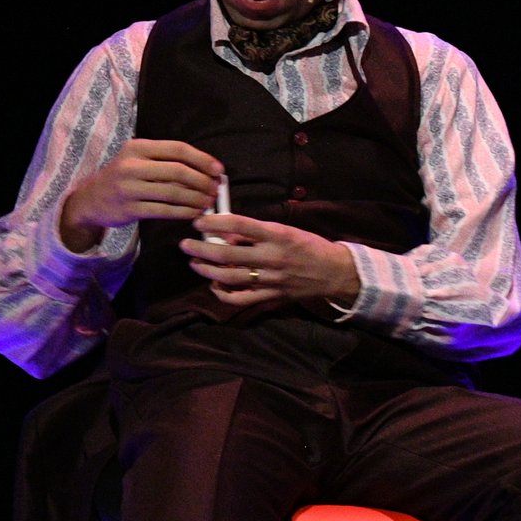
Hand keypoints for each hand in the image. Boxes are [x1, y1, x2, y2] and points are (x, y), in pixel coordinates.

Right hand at [59, 140, 224, 251]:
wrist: (90, 199)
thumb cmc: (124, 177)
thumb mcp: (139, 160)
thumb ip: (167, 161)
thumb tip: (208, 170)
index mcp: (137, 148)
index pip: (177, 149)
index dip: (202, 159)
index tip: (219, 170)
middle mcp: (131, 165)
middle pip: (178, 171)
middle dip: (202, 181)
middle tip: (215, 190)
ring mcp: (128, 188)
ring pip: (173, 193)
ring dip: (196, 199)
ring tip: (208, 202)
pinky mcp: (129, 209)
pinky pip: (164, 211)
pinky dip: (184, 213)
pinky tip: (195, 213)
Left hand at [179, 214, 361, 309]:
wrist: (334, 272)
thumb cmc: (308, 246)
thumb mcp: (286, 230)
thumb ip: (257, 232)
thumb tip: (226, 234)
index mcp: (277, 235)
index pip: (239, 225)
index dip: (214, 223)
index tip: (198, 222)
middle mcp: (272, 257)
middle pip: (227, 254)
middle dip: (200, 248)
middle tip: (186, 244)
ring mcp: (271, 279)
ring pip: (229, 277)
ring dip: (206, 269)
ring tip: (195, 262)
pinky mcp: (271, 296)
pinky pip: (240, 298)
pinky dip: (222, 293)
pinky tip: (214, 284)